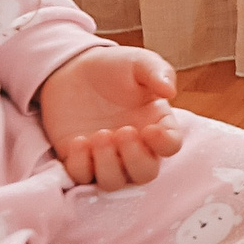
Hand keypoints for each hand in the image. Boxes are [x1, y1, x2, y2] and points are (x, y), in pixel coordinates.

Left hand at [38, 45, 182, 189]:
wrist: (73, 69)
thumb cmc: (113, 67)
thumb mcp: (138, 62)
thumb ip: (157, 72)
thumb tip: (169, 91)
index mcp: (156, 125)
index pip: (171, 146)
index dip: (164, 143)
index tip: (150, 129)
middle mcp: (135, 147)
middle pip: (145, 173)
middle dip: (135, 159)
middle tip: (122, 132)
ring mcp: (107, 157)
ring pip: (114, 182)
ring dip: (107, 164)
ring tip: (99, 134)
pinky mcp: (80, 160)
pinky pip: (82, 177)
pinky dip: (81, 165)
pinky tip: (78, 141)